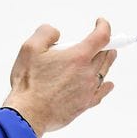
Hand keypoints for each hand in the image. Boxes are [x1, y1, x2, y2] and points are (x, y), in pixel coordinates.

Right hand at [2, 18, 117, 136]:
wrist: (28, 114)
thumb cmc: (28, 82)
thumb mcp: (30, 48)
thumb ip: (46, 33)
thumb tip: (56, 34)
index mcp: (77, 57)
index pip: (101, 37)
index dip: (104, 26)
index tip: (100, 23)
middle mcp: (87, 73)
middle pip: (106, 54)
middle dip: (106, 44)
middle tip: (103, 41)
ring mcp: (88, 90)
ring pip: (104, 72)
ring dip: (107, 61)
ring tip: (108, 56)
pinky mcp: (84, 105)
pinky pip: (101, 93)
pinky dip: (106, 85)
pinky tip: (107, 84)